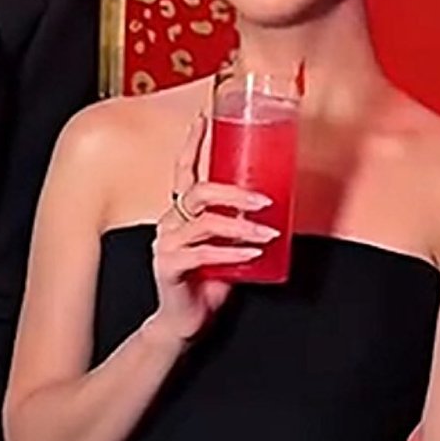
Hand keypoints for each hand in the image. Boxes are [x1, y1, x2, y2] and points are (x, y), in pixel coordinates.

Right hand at [148, 116, 276, 345]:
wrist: (184, 322)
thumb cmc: (206, 283)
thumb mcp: (226, 248)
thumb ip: (239, 228)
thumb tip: (273, 211)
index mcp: (181, 213)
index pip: (184, 170)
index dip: (193, 143)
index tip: (204, 118)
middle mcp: (170, 223)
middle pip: (198, 191)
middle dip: (234, 192)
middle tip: (264, 200)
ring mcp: (167, 245)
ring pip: (204, 222)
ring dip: (240, 225)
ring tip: (267, 230)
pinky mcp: (169, 267)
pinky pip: (202, 254)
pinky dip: (231, 252)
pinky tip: (251, 253)